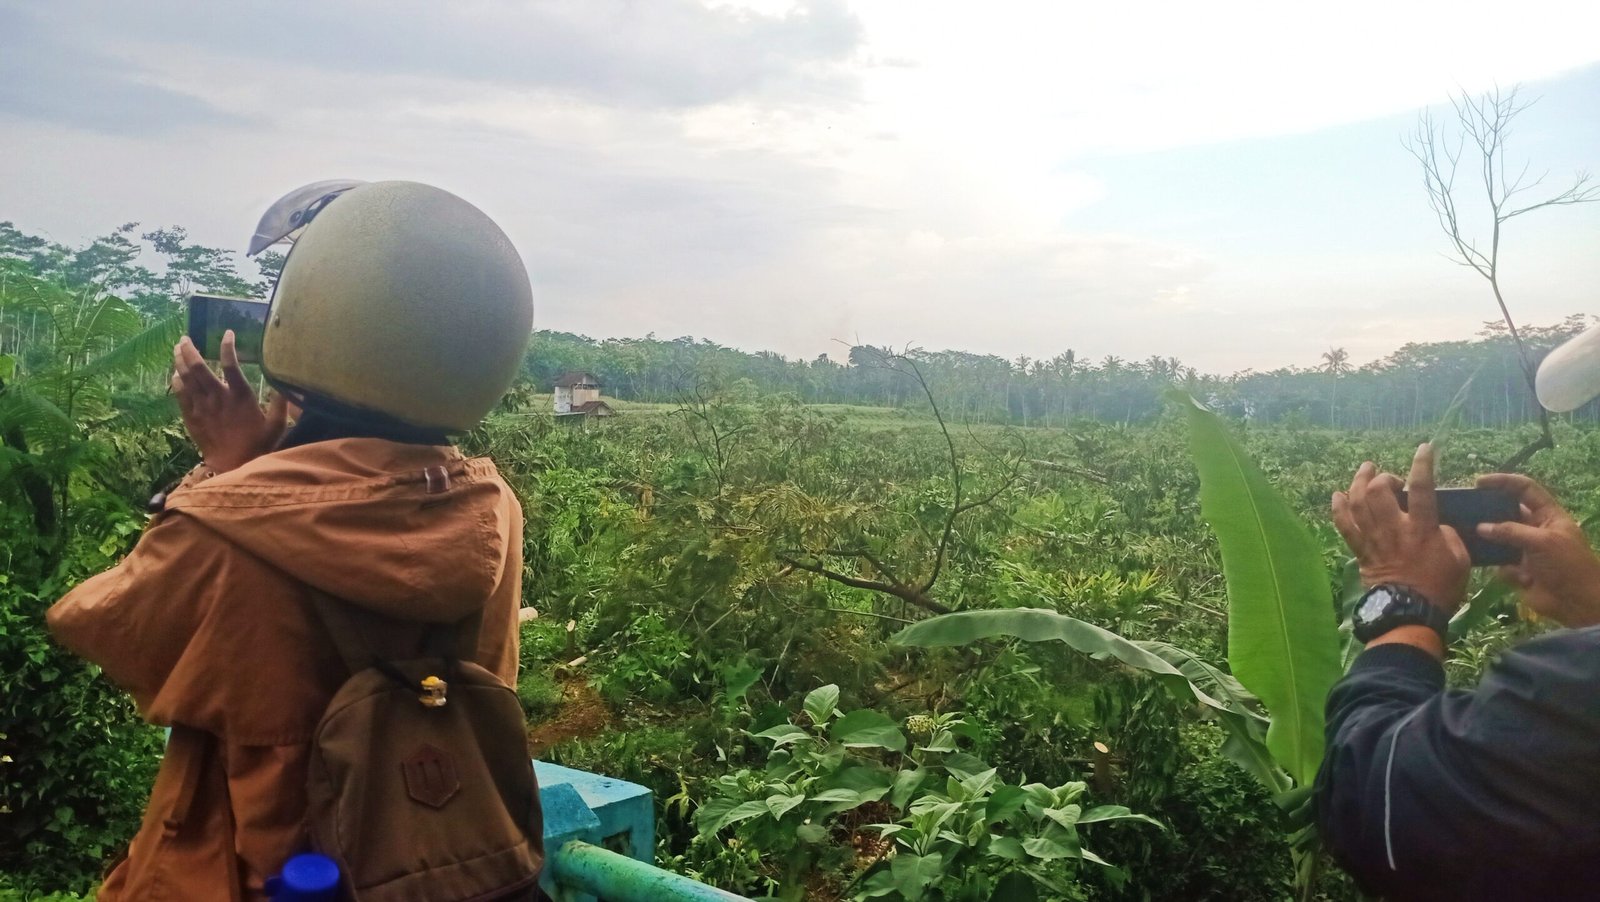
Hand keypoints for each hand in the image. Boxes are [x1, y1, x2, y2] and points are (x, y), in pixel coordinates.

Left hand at [171, 331, 287, 472]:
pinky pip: (180, 395)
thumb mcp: (277, 424)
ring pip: (186, 378)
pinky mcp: (192, 417)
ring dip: (179, 361)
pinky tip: (175, 374)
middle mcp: (218, 397)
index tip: (227, 333)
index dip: (228, 346)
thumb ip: (282, 402)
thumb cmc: (258, 445)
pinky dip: (177, 382)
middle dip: (190, 349)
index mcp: (240, 396)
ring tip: (176, 349)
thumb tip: (289, 383)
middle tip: (185, 338)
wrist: (233, 465)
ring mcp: (202, 407)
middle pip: (199, 367)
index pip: (230, 364)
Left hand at [1332, 443, 1469, 613]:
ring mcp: (1374, 540)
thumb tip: (1437, 524)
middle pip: (1377, 492)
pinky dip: (1338, 508)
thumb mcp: (1460, 559)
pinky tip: (1337, 495)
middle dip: (1381, 477)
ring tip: (1365, 471)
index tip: (1424, 448)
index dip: (1422, 464)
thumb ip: (1449, 535)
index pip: (1422, 488)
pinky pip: (1344, 526)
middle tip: (1389, 477)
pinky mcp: (1361, 552)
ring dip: (1357, 483)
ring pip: (1357, 503)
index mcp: (1422, 529)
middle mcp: (1394, 529)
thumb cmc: (1441, 588)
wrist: (1410, 615)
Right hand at [1475, 473, 1599, 628]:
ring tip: (1465, 534)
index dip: (1504, 482)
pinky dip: (1496, 566)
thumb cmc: (1568, 565)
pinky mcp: (1518, 570)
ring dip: (1487, 539)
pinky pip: (1499, 563)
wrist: (1578, 603)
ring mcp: (1526, 550)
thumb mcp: (1543, 541)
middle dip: (1490, 511)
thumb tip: (1480, 527)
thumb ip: (1510, 531)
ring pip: (1499, 538)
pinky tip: (1496, 567)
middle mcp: (1535, 529)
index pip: (1525, 489)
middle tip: (1466, 509)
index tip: (1479, 483)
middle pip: (1508, 512)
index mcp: (1548, 515)